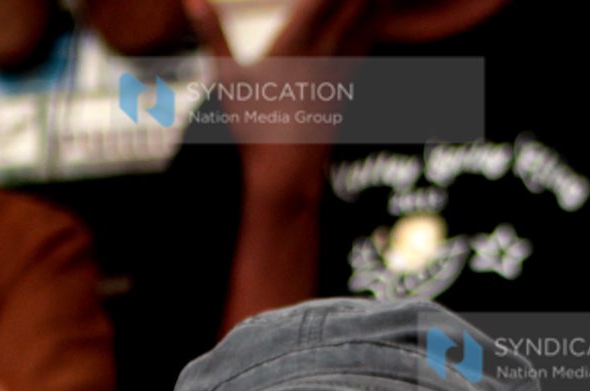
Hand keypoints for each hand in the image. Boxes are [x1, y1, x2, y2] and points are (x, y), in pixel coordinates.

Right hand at [182, 0, 385, 182]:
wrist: (288, 174)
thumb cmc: (253, 128)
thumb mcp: (227, 79)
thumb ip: (212, 34)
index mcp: (298, 44)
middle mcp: (328, 52)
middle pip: (356, 3)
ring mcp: (343, 69)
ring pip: (370, 21)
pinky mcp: (349, 85)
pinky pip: (368, 43)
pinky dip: (374, 20)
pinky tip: (377, 12)